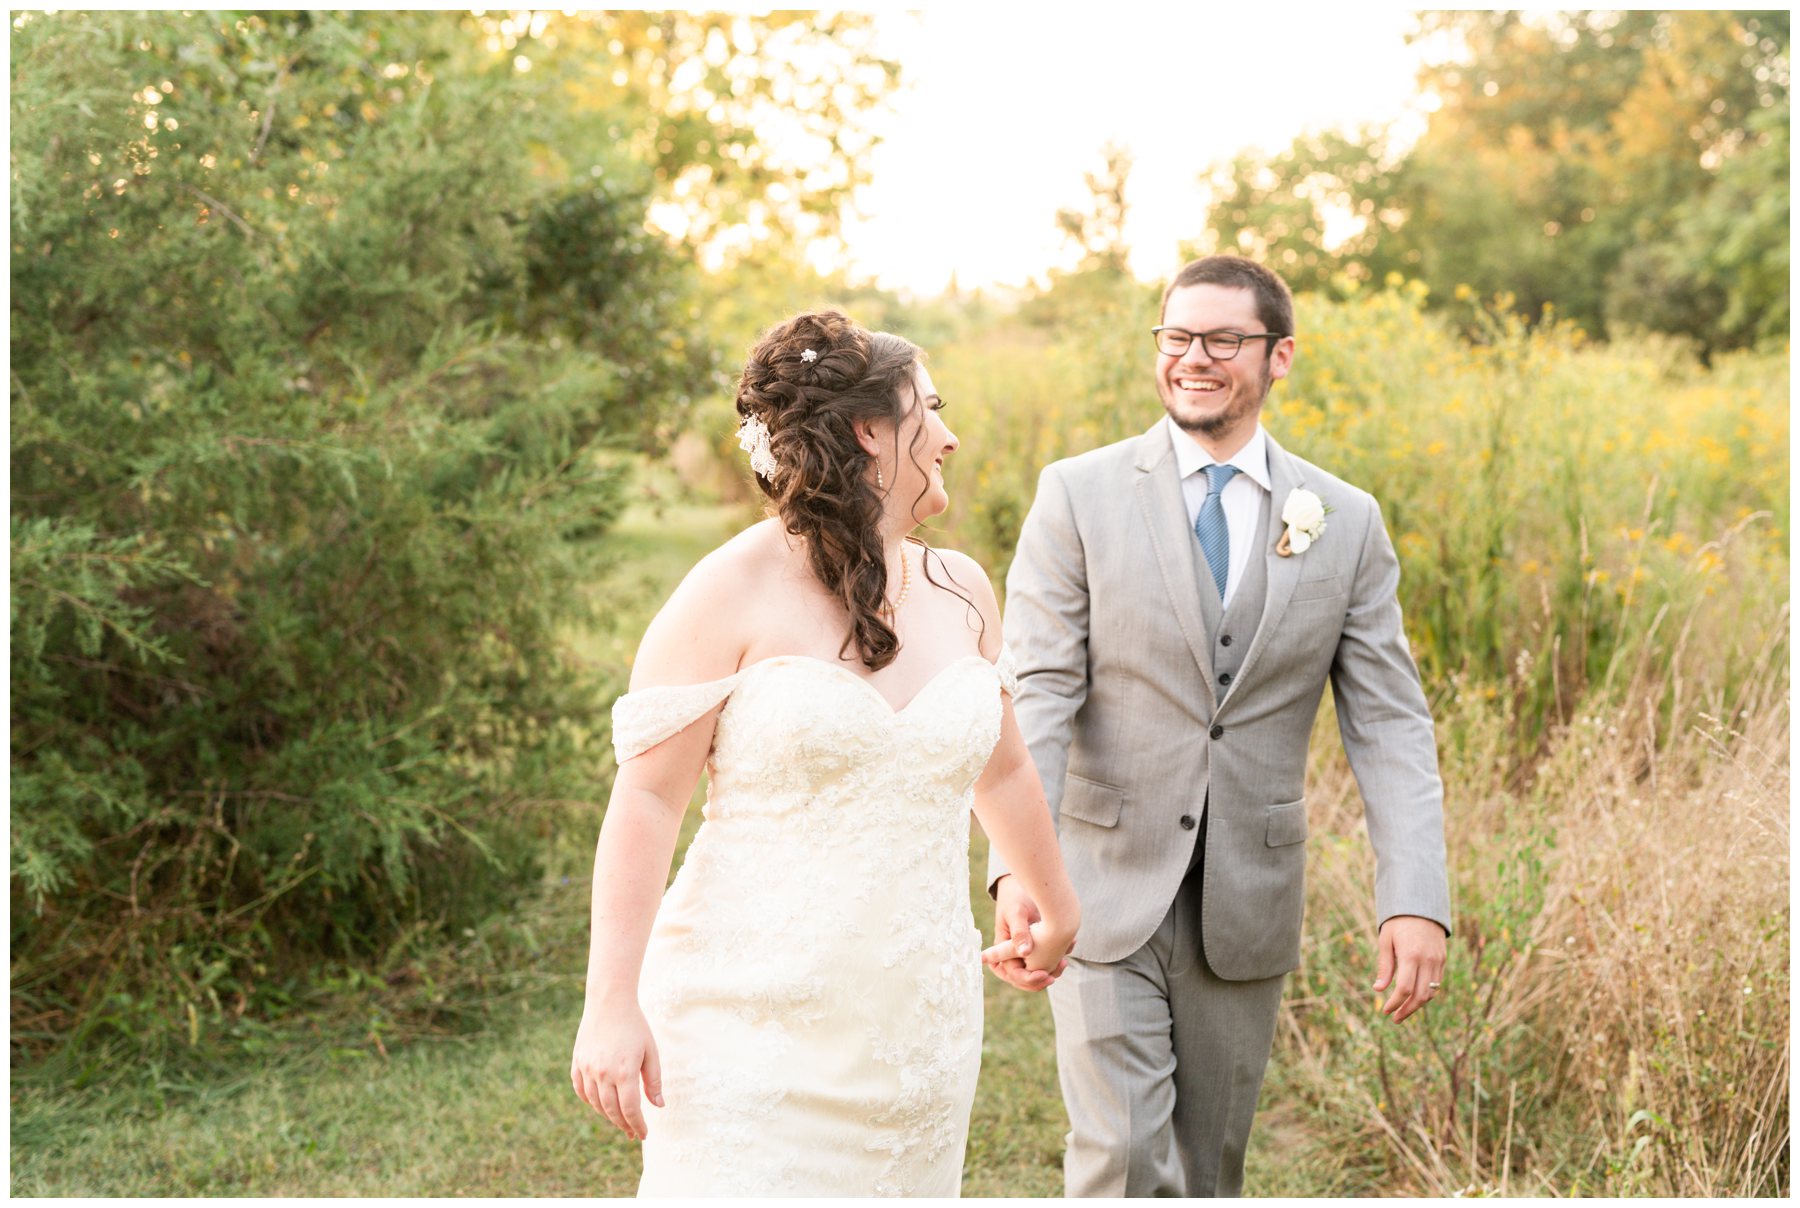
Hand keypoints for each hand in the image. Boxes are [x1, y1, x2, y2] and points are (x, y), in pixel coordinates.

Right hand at [570, 997, 663, 1138]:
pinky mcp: (577, 1062)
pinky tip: (599, 1104)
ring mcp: (587, 1068)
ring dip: (607, 1115)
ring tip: (619, 1119)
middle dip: (624, 1125)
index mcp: (624, 1072)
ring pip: (595, 1103)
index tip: (643, 1134)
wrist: (609, 1002)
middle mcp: (602, 1073)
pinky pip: (581, 1090)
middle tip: (632, 1132)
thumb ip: (654, 1081)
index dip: (637, 1125)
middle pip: (612, 1110)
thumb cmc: (635, 1026)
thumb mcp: (650, 1052)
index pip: (630, 1109)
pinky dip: (589, 1101)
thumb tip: (658, 1106)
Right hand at [980, 875, 1068, 990]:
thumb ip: (1019, 932)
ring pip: (1037, 972)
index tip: (1042, 975)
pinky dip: (1058, 958)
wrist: (1023, 884)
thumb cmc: (1015, 896)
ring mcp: (1026, 950)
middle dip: (1038, 981)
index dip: (1026, 978)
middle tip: (1053, 977)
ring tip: (1064, 962)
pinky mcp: (1039, 944)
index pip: (1012, 973)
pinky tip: (1070, 944)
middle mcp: (1013, 952)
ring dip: (1051, 972)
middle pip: (1023, 979)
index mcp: (1002, 947)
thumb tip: (1025, 952)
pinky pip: (1048, 959)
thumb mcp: (1015, 912)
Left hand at [1373, 914, 1446, 1023]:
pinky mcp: (1443, 960)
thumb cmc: (1398, 922)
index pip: (1404, 988)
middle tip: (1395, 1018)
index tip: (1385, 1010)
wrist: (1421, 905)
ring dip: (1417, 1005)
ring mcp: (1438, 961)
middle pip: (1420, 995)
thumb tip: (1378, 989)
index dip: (1395, 1003)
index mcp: (1411, 955)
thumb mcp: (1386, 940)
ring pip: (1431, 992)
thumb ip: (1385, 966)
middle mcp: (1427, 960)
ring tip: (1403, 1011)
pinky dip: (1426, 994)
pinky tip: (1414, 997)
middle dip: (1407, 1010)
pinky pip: (1437, 983)